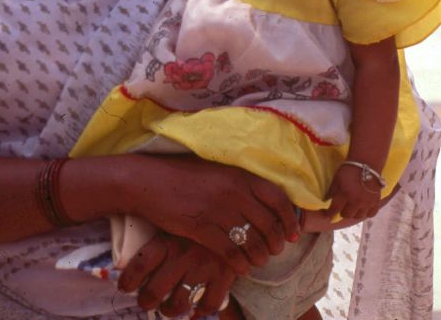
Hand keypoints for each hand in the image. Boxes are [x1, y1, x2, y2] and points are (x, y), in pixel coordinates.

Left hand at [118, 232, 234, 317]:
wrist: (235, 216)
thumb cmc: (197, 221)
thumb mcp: (175, 223)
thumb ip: (158, 238)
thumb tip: (128, 256)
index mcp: (167, 240)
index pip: (140, 265)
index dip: (128, 281)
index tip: (124, 287)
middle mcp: (182, 256)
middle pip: (154, 291)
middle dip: (146, 301)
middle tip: (145, 301)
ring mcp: (203, 267)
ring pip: (179, 303)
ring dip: (169, 311)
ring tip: (167, 309)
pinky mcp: (223, 276)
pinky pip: (208, 304)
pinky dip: (200, 312)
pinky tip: (195, 310)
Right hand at [129, 156, 299, 275]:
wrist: (148, 181)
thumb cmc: (183, 176)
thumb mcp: (217, 172)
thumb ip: (240, 184)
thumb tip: (265, 202)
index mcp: (240, 175)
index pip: (278, 199)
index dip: (289, 220)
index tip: (292, 234)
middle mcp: (234, 192)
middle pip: (269, 225)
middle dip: (276, 243)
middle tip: (274, 251)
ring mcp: (218, 211)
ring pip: (252, 242)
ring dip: (260, 257)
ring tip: (258, 261)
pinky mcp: (202, 228)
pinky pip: (231, 253)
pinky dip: (240, 264)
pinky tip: (240, 268)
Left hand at [325, 163, 383, 221]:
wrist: (367, 163)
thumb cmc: (349, 170)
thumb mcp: (336, 179)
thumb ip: (331, 191)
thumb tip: (326, 201)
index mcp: (344, 194)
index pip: (334, 209)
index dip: (328, 214)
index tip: (326, 214)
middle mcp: (356, 201)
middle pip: (346, 215)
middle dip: (341, 212)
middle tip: (341, 208)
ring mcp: (367, 203)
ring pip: (358, 217)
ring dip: (353, 213)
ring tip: (351, 208)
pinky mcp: (376, 202)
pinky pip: (370, 214)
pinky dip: (366, 213)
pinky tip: (362, 208)